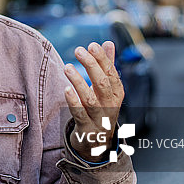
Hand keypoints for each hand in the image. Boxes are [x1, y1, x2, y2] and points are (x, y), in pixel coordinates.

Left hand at [63, 41, 124, 161]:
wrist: (99, 141)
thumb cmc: (101, 108)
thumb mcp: (107, 88)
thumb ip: (107, 65)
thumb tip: (108, 42)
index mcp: (117, 93)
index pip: (111, 73)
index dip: (102, 59)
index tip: (91, 45)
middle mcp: (110, 105)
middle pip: (102, 83)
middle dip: (91, 66)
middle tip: (78, 50)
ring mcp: (99, 118)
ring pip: (90, 99)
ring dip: (79, 82)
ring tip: (67, 67)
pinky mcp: (86, 128)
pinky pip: (80, 114)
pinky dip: (73, 102)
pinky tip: (66, 89)